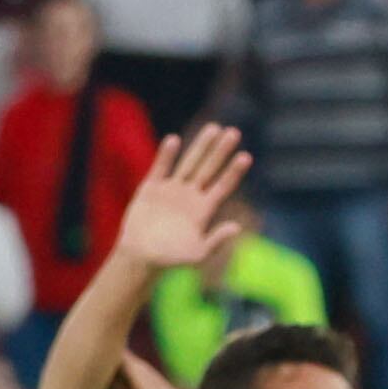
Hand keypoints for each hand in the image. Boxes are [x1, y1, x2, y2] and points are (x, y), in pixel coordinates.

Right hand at [116, 128, 253, 272]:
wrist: (141, 258)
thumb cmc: (171, 260)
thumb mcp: (198, 255)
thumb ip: (216, 241)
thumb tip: (236, 227)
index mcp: (204, 210)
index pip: (223, 186)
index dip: (234, 172)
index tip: (246, 156)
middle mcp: (190, 195)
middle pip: (209, 168)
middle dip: (221, 151)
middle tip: (234, 132)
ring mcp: (171, 189)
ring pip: (189, 163)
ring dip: (200, 146)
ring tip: (213, 128)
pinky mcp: (151, 187)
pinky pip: (161, 168)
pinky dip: (167, 155)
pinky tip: (174, 140)